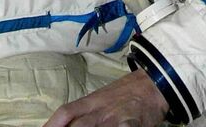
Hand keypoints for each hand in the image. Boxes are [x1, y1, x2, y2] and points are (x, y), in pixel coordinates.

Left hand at [42, 69, 168, 126]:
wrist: (154, 82)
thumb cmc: (126, 93)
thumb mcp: (102, 98)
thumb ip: (85, 111)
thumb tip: (67, 122)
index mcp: (91, 102)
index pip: (66, 112)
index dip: (51, 124)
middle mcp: (100, 110)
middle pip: (77, 126)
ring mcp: (115, 117)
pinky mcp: (131, 123)